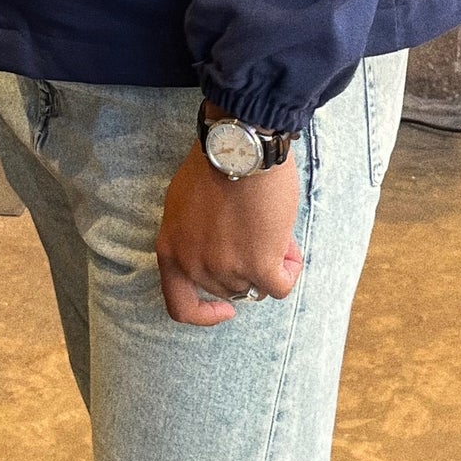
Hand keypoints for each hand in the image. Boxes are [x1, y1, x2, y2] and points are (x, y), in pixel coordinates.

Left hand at [157, 136, 302, 326]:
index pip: (181, 306)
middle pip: (228, 289)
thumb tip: (220, 248)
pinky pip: (280, 286)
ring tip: (275, 228)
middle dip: (248, 267)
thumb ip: (193, 235)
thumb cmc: (214, 162)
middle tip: (262, 236)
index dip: (205, 313)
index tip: (225, 308)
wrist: (239, 147)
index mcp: (171, 250)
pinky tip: (289, 246)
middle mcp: (194, 265)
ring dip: (270, 262)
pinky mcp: (258, 264)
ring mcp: (225, 268)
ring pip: (256, 285)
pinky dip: (289, 270)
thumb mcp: (182, 203)